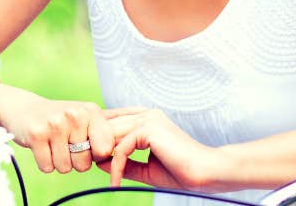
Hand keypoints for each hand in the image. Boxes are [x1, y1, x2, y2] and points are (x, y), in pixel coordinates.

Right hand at [0, 89, 142, 174]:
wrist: (23, 109)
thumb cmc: (60, 118)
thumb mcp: (85, 117)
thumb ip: (108, 128)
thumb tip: (140, 132)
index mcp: (91, 111)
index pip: (104, 151)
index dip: (95, 156)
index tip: (86, 146)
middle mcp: (75, 115)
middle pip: (84, 164)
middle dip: (74, 161)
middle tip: (64, 143)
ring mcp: (55, 124)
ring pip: (66, 168)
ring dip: (58, 162)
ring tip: (52, 143)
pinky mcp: (36, 134)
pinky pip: (48, 167)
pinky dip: (44, 163)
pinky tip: (41, 147)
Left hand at [100, 109, 226, 191]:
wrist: (205, 174)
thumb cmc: (180, 172)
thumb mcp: (146, 168)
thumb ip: (125, 163)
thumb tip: (99, 162)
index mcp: (147, 118)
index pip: (113, 121)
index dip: (100, 137)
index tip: (92, 157)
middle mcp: (147, 114)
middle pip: (108, 126)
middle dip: (96, 146)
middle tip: (89, 166)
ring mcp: (148, 119)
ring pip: (111, 135)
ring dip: (103, 157)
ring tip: (103, 175)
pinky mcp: (149, 129)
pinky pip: (122, 148)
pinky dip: (116, 166)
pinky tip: (115, 181)